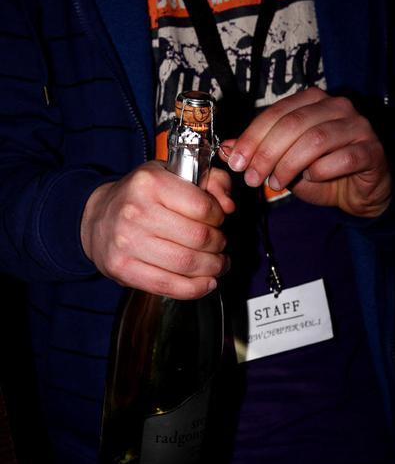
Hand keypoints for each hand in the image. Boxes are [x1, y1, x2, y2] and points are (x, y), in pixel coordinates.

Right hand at [80, 161, 233, 298]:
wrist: (96, 218)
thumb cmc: (140, 197)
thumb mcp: (172, 175)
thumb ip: (210, 182)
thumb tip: (228, 206)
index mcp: (150, 183)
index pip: (202, 207)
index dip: (219, 217)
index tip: (218, 220)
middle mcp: (136, 211)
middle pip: (198, 237)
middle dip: (218, 244)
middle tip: (220, 244)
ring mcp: (127, 242)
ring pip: (187, 263)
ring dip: (212, 268)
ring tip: (217, 264)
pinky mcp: (123, 268)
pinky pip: (168, 285)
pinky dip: (194, 288)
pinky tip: (205, 282)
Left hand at [220, 87, 390, 216]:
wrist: (359, 192)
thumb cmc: (320, 172)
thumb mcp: (283, 162)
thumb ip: (258, 152)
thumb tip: (225, 147)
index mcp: (312, 100)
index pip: (275, 113)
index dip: (251, 137)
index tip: (235, 161)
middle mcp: (336, 106)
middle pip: (293, 125)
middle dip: (266, 154)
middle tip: (251, 178)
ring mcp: (357, 126)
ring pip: (315, 140)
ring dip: (289, 165)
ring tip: (276, 183)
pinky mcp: (371, 150)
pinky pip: (342, 158)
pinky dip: (320, 172)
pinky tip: (311, 179)